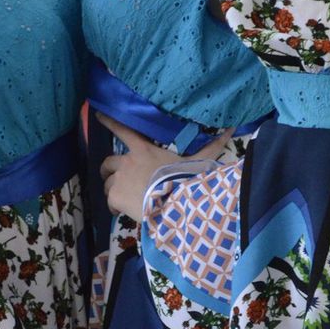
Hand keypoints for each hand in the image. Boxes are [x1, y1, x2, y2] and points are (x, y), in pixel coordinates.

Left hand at [96, 114, 228, 220]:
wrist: (175, 204)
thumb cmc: (185, 180)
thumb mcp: (198, 162)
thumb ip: (212, 146)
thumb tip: (232, 130)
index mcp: (143, 150)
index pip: (123, 130)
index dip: (109, 122)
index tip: (97, 115)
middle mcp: (126, 161)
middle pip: (107, 163)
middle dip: (109, 172)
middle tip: (118, 182)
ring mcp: (118, 179)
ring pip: (107, 185)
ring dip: (114, 192)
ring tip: (127, 202)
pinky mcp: (114, 196)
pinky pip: (110, 203)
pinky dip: (115, 208)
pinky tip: (126, 213)